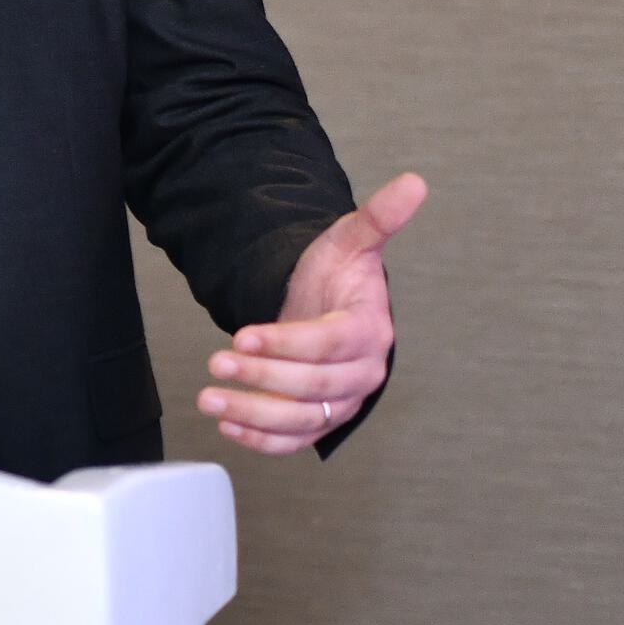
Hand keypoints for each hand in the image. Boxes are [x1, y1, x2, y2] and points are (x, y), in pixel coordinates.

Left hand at [196, 172, 426, 456]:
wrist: (327, 306)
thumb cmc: (339, 275)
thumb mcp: (352, 241)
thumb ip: (379, 217)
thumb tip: (414, 183)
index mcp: (370, 332)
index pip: (330, 344)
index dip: (287, 344)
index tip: (243, 336)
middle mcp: (360, 374)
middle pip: (313, 385)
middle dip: (263, 377)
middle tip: (216, 363)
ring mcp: (340, 402)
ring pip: (301, 419)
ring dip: (253, 414)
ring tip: (209, 399)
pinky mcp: (318, 421)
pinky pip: (293, 441)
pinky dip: (260, 440)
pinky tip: (226, 425)